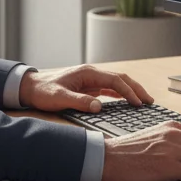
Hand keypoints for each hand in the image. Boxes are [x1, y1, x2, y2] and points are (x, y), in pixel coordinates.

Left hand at [18, 64, 153, 112]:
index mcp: (88, 73)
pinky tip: (127, 102)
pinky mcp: (88, 87)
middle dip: (136, 88)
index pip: (115, 81)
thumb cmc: (43, 91)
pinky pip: (109, 89)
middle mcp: (91, 74)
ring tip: (143, 101)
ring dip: (130, 91)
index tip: (139, 103)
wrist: (30, 87)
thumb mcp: (59, 98)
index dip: (129, 91)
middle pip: (120, 78)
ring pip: (116, 83)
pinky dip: (120, 94)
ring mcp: (90, 80)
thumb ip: (79, 102)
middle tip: (150, 101)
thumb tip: (98, 107)